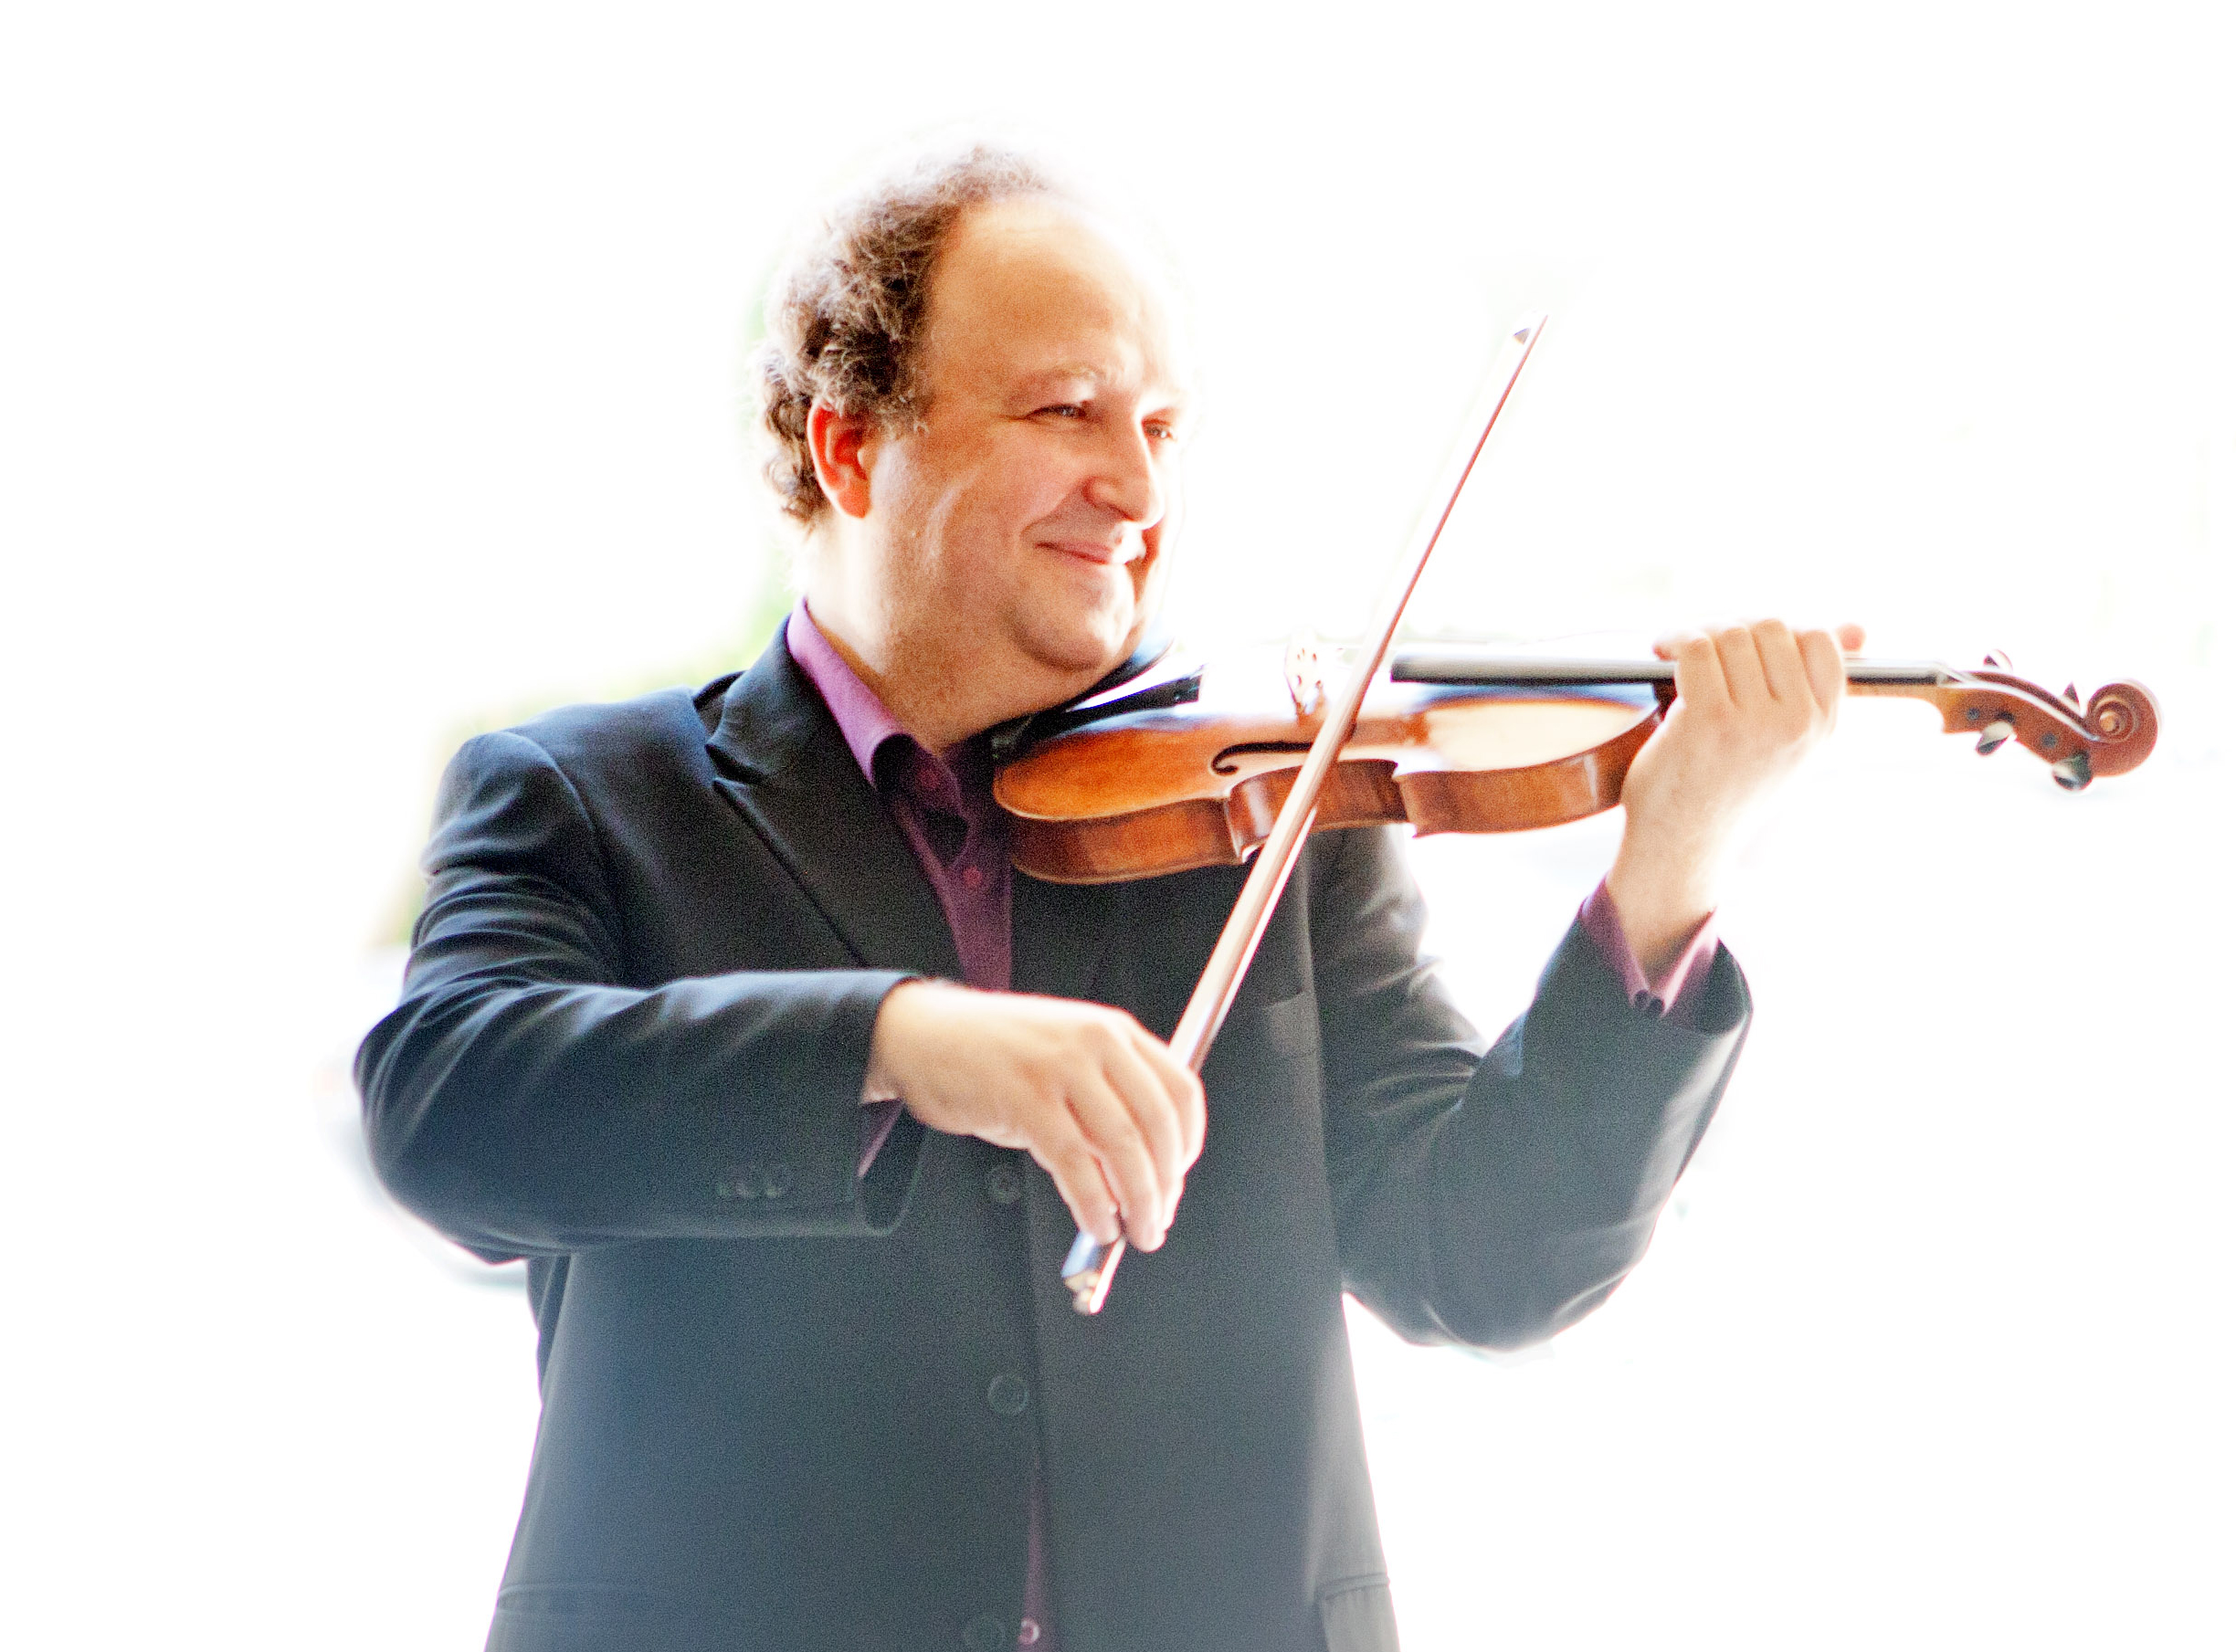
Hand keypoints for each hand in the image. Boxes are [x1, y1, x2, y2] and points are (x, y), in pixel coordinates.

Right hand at [864, 981, 1206, 1250]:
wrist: (923, 1035)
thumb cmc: (994, 1053)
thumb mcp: (1064, 1057)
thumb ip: (1106, 1098)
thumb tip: (1143, 1167)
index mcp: (1112, 1030)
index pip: (1179, 1089)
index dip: (1188, 1144)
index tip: (1180, 1178)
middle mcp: (1093, 1042)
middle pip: (1156, 1124)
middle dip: (1165, 1183)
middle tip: (1160, 1218)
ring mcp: (1059, 1068)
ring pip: (1121, 1146)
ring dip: (1137, 1201)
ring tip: (1136, 1231)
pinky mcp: (1025, 1098)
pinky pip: (1074, 1164)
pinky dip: (1093, 1204)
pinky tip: (1097, 1223)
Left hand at [1606, 618, 1864, 971]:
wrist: (1681, 847)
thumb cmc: (1725, 789)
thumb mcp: (1784, 740)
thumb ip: (1813, 683)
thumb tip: (1859, 628)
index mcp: (1823, 725)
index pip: (1819, 640)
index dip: (1775, 630)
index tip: (1740, 646)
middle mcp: (1798, 723)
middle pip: (1769, 627)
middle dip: (1728, 627)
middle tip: (1697, 646)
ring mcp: (1757, 723)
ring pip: (1730, 634)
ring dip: (1696, 635)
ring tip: (1676, 653)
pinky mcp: (1712, 721)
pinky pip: (1697, 649)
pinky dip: (1675, 642)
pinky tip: (1661, 654)